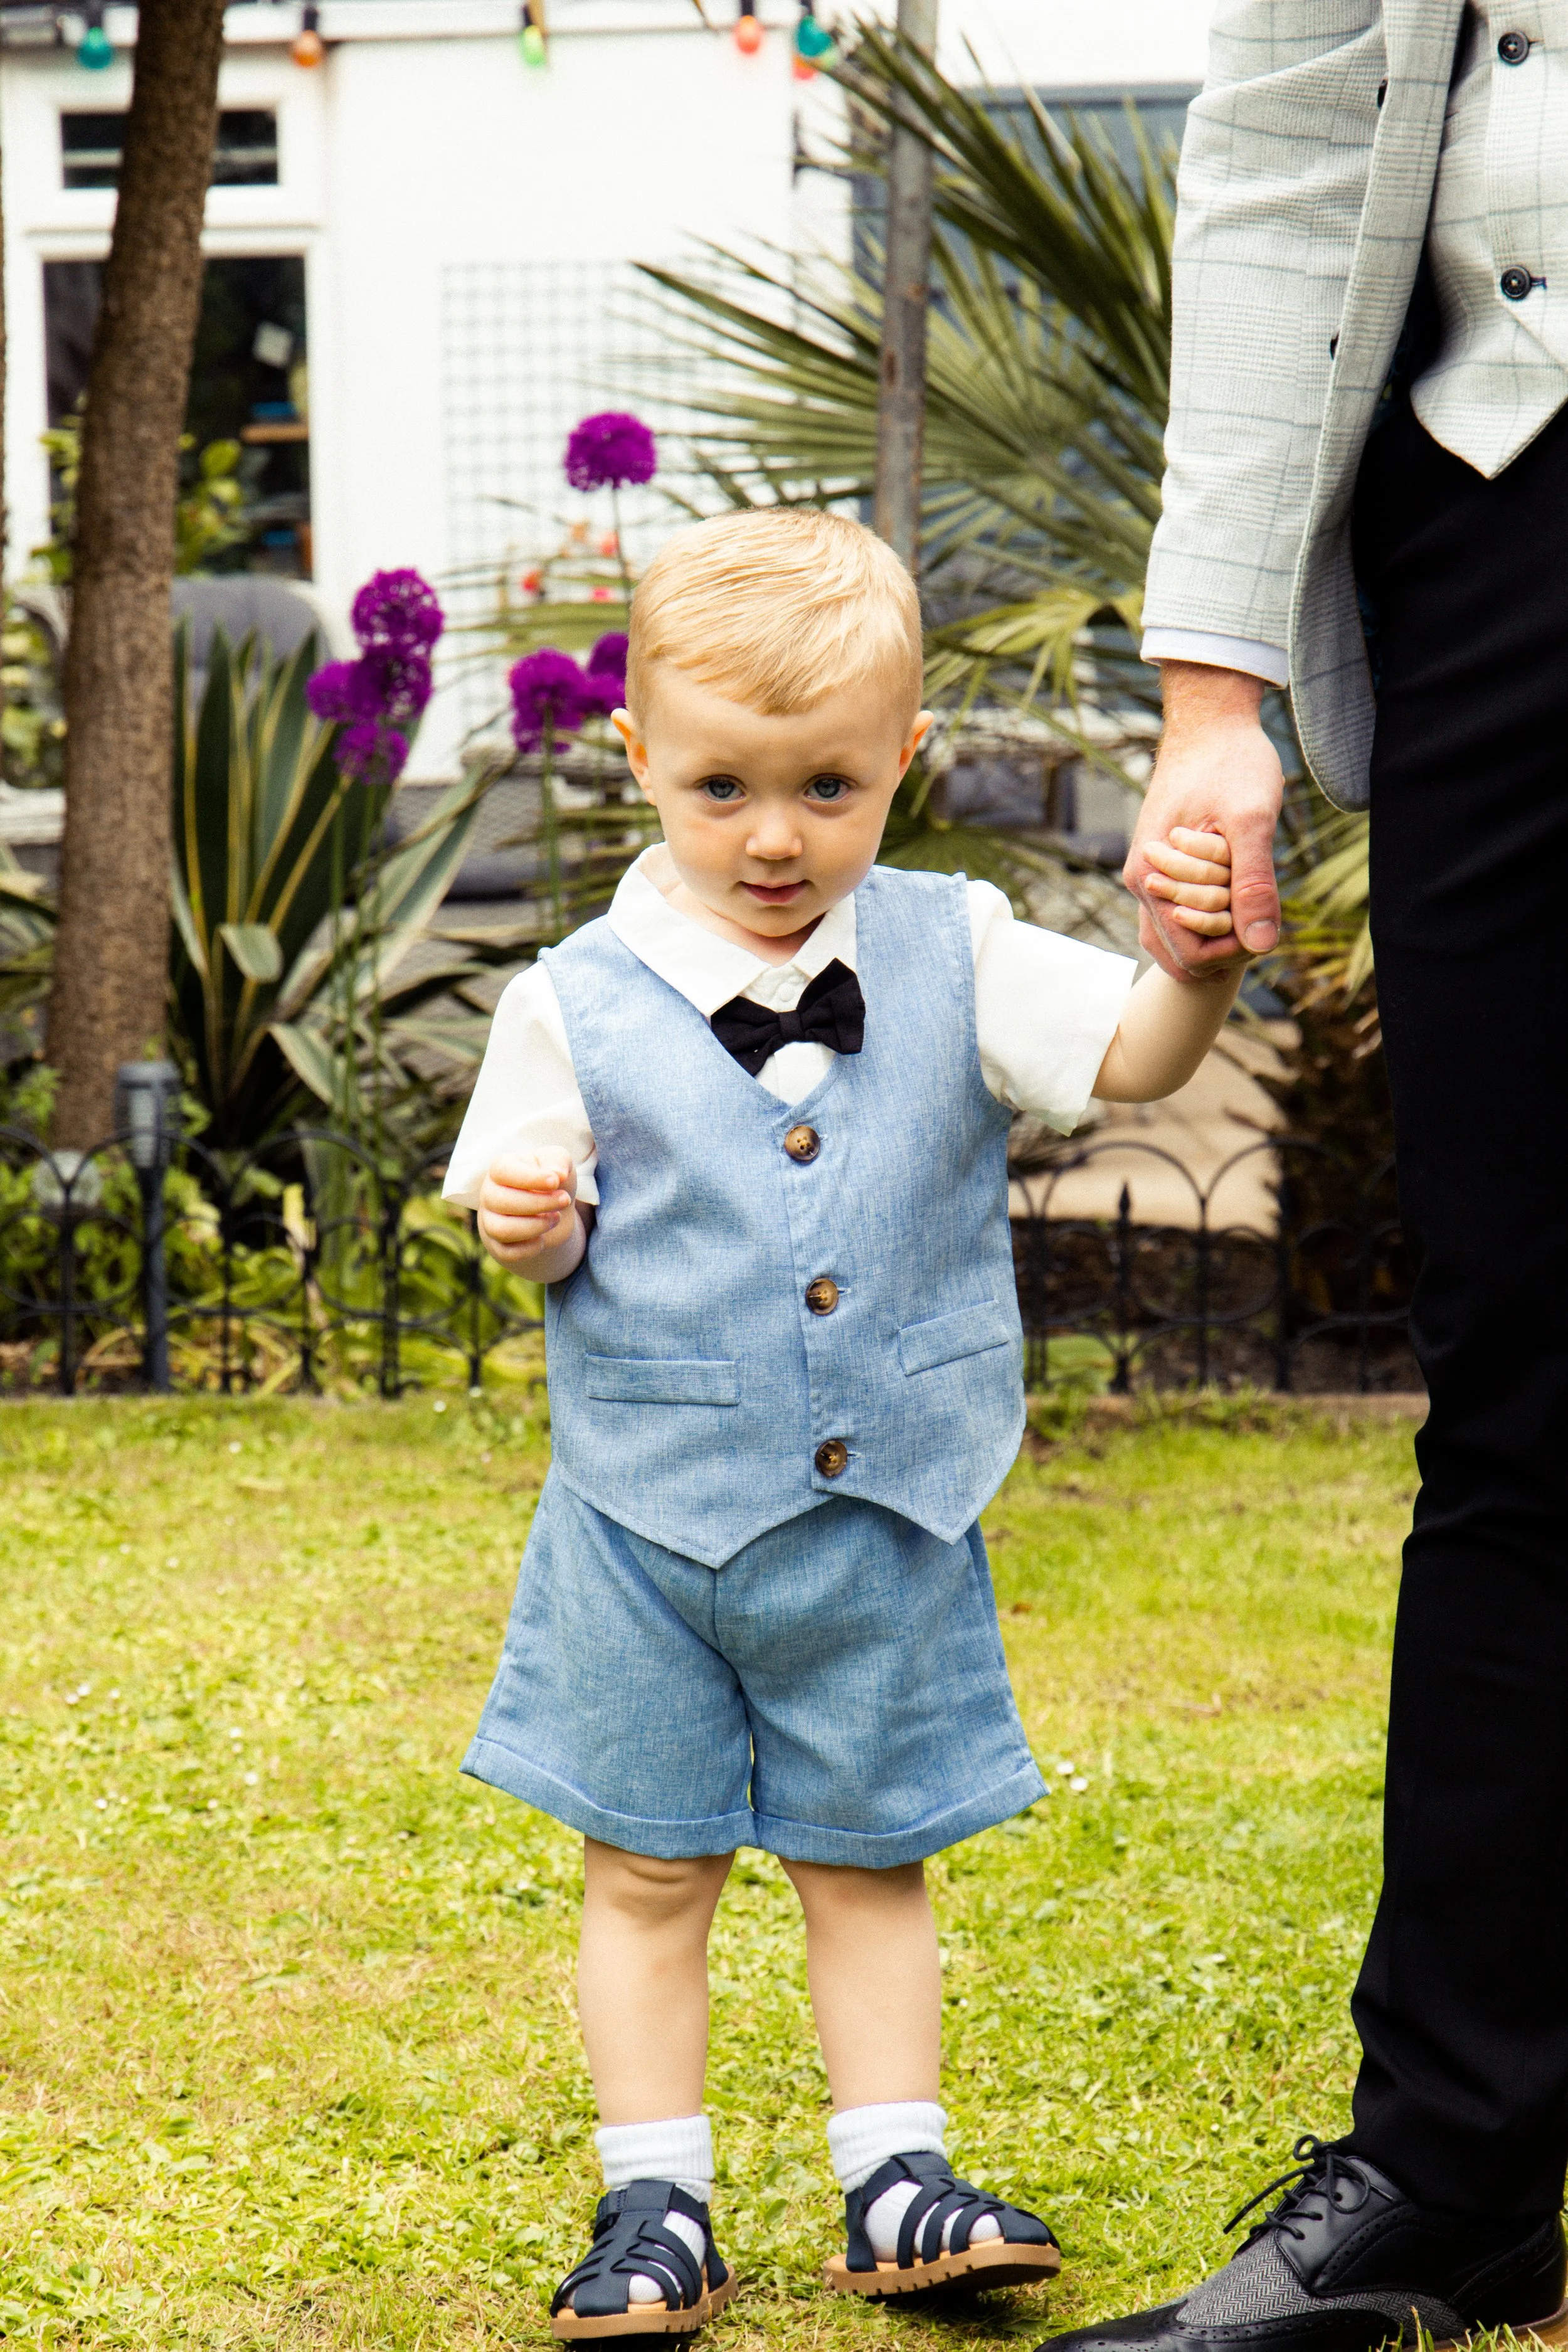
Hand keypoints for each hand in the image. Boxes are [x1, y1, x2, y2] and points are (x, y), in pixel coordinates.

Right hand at [477, 1151, 577, 1267]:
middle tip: (565, 1200)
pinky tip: (542, 1239)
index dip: (530, 1178)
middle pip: (502, 1202)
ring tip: (555, 1219)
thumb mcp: (558, 1163)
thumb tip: (559, 1174)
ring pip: (502, 1230)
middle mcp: (490, 1194)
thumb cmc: (550, 1182)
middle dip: (539, 1203)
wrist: (549, 1210)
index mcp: (501, 1169)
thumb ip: (559, 1161)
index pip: (504, 1172)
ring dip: (534, 1227)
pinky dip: (528, 1249)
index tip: (556, 1182)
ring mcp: (490, 1221)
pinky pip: (506, 1252)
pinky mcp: (497, 1244)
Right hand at [1124, 663, 1283, 978]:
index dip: (1234, 948)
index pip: (1190, 956)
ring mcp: (1149, 877)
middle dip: (1228, 939)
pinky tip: (1237, 886)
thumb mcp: (1252, 820)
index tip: (1263, 913)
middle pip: (1184, 953)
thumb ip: (1253, 883)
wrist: (1209, 721)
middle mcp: (1142, 884)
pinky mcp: (1162, 867)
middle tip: (1261, 900)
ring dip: (1220, 927)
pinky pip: (1182, 912)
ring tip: (1249, 894)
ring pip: (1181, 936)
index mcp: (1151, 880)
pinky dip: (1213, 911)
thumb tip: (1262, 945)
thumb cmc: (1232, 762)